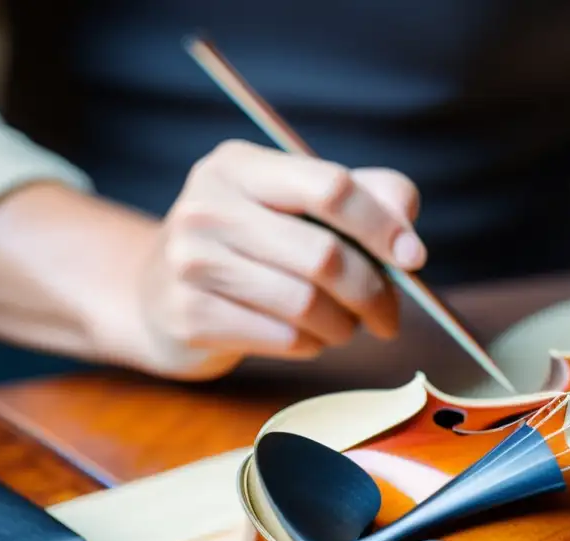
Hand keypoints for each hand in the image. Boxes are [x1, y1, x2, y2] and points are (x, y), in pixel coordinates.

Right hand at [136, 140, 425, 378]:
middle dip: (372, 293)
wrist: (155, 295)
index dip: (382, 225)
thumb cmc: (249, 247)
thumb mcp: (298, 206)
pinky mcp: (188, 316)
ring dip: (343, 325)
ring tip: (343, 326)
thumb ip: (365, 198)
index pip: (330, 187)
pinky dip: (311, 345)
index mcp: (240, 166)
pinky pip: (283, 339)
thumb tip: (407, 233)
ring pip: (306, 303)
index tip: (414, 259)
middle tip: (388, 316)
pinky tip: (305, 338)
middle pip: (325, 255)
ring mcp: (190, 262)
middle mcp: (208, 205)